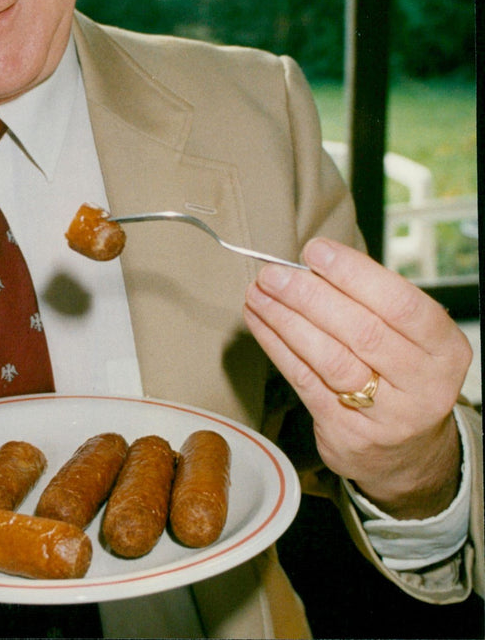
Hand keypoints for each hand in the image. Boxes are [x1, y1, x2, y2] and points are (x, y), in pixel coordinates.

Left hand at [244, 238, 471, 518]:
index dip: (354, 273)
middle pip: (361, 332)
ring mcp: (387, 417)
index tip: (315, 251)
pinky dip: (276, 345)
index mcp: (445, 350)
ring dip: (285, 320)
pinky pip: (305, 381)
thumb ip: (371, 302)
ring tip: (259, 293)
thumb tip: (310, 264)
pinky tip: (259, 320)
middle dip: (309, 296)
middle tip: (273, 273)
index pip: (400, 304)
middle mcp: (424, 386)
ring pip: (329, 359)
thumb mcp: (410, 338)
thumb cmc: (401, 373)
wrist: (408, 453)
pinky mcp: (347, 434)